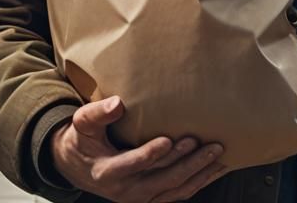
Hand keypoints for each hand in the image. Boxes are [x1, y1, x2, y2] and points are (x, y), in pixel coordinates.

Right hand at [50, 96, 225, 202]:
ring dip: (199, 174)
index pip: (133, 164)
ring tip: (218, 156)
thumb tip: (118, 103)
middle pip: (162, 179)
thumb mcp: (82, 124)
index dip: (152, 154)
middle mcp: (126, 191)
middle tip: (210, 145)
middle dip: (188, 163)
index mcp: (108, 172)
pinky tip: (214, 170)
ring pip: (174, 190)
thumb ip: (97, 113)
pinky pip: (177, 194)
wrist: (78, 167)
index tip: (170, 139)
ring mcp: (140, 198)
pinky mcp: (150, 198)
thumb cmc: (83, 140)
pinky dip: (197, 183)